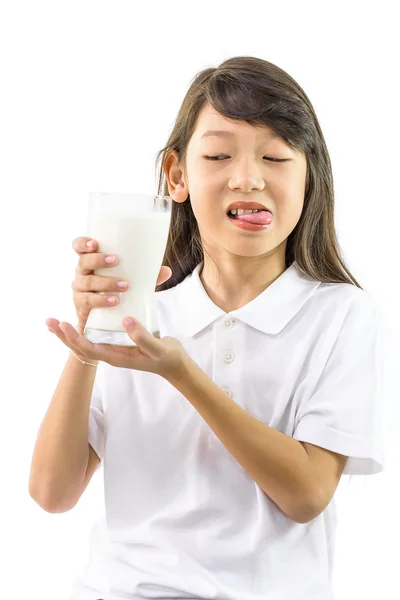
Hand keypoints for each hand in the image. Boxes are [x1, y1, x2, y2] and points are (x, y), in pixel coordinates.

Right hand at [45, 235, 171, 362]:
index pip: (78, 246)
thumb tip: (167, 271)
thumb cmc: (117, 291)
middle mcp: (82, 273)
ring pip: (87, 282)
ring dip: (106, 282)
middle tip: (116, 260)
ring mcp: (79, 289)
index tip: (94, 243)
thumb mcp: (131, 280)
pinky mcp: (81, 306)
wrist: (104, 318)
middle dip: (98, 260)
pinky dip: (102, 301)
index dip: (82, 243)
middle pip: (83, 262)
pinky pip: (88, 302)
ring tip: (124, 285)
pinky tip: (114, 301)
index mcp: (91, 261)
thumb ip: (147, 275)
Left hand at [46, 316, 189, 382]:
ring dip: (70, 334)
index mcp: (117, 357)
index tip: (63, 326)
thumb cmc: (167, 357)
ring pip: (86, 343)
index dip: (75, 338)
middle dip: (64, 336)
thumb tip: (126, 321)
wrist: (175, 364)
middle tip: (49, 322)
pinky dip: (84, 329)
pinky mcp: (118, 342)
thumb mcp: (158, 348)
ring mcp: (113, 349)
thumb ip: (143, 337)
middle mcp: (111, 354)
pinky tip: (80, 320)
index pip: (89, 350)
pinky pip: (96, 337)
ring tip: (55, 322)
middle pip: (81, 348)